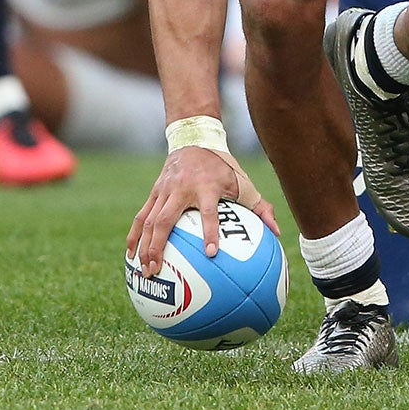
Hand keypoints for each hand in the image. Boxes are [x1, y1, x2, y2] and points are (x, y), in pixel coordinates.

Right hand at [126, 146, 279, 276]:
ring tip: (143, 269)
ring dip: (144, 245)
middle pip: (166, 220)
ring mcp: (165, 190)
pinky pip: (141, 216)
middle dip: (159, 245)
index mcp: (207, 187)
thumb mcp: (243, 182)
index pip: (209, 211)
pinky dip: (135, 234)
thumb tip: (278, 233)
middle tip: (156, 269)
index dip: (210, 231)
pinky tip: (130, 254)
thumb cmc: (223, 167)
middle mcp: (182, 188)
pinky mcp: (154, 191)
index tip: (212, 253)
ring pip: (149, 220)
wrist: (195, 139)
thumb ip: (260, 207)